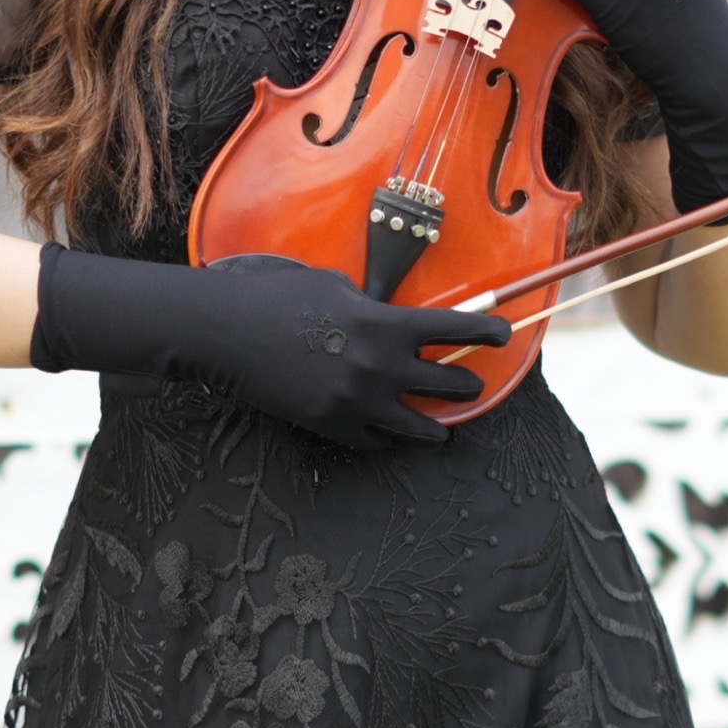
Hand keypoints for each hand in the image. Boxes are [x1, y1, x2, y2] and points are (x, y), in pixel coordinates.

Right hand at [33, 246, 507, 450]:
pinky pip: (374, 441)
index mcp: (383, 323)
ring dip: (434, 428)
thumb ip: (371, 306)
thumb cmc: (275, 295)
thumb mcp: (333, 287)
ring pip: (418, 428)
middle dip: (465, 385)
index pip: (454, 329)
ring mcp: (356, 402)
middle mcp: (379, 367)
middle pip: (447, 385)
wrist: (224, 332)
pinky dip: (384, 437)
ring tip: (441, 429)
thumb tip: (392, 319)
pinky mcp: (331, 425)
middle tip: (472, 385)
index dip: (485, 332)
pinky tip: (389, 434)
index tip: (503, 334)